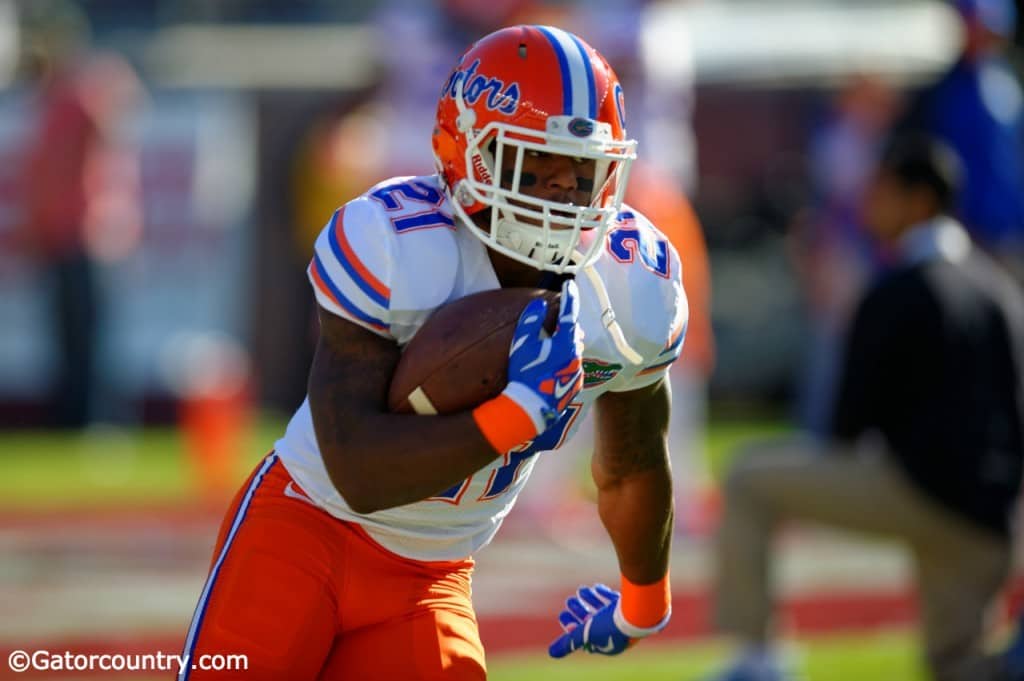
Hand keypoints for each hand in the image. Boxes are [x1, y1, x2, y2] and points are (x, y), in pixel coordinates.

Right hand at [501, 278, 583, 435]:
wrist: (531, 408)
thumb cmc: (525, 373)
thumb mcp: (523, 344)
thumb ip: (531, 321)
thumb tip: (539, 304)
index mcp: (566, 342)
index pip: (569, 313)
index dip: (569, 297)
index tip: (569, 284)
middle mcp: (576, 355)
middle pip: (573, 333)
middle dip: (565, 326)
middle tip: (553, 323)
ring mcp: (577, 372)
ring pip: (573, 351)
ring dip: (564, 346)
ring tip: (549, 349)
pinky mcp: (574, 386)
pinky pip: (571, 368)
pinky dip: (564, 363)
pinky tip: (550, 369)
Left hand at [548, 584, 668, 658]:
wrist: (638, 609)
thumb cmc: (611, 624)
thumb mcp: (586, 633)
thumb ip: (569, 642)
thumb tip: (551, 653)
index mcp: (609, 645)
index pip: (586, 639)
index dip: (572, 627)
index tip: (563, 614)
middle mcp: (619, 635)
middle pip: (594, 624)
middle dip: (580, 612)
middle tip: (569, 601)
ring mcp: (626, 620)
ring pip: (605, 611)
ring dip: (591, 601)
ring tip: (581, 590)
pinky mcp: (632, 607)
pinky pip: (616, 602)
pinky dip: (604, 595)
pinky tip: (595, 587)